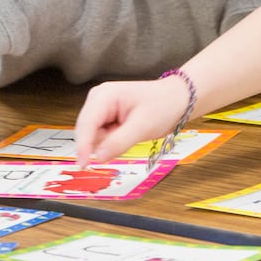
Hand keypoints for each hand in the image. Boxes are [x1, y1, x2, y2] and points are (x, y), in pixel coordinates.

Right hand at [73, 76, 188, 167]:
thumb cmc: (163, 106)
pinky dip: (111, 142)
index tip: (83, 165)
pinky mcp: (106, 118)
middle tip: (125, 143)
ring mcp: (101, 108)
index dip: (83, 145)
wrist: (177, 99)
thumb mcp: (143, 126)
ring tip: (132, 133)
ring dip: (107, 143)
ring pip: (93, 136)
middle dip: (99, 143)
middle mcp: (98, 100)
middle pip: (86, 130)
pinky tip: (128, 135)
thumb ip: (119, 142)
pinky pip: (101, 137)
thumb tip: (98, 158)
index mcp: (104, 95)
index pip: (86, 123)